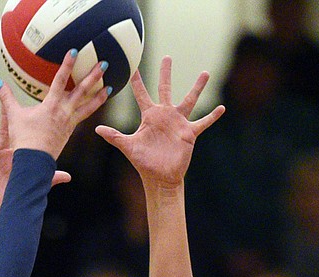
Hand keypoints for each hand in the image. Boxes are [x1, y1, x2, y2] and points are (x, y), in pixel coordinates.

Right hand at [0, 51, 109, 158]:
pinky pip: (84, 116)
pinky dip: (92, 108)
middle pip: (82, 90)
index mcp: (51, 105)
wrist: (34, 161)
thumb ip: (6, 97)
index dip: (67, 65)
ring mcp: (70, 122)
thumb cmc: (24, 139)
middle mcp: (64, 112)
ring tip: (109, 87)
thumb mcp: (13, 115)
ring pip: (88, 106)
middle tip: (104, 63)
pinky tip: (95, 104)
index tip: (74, 52)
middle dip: (93, 76)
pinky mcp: (71, 131)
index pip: (61, 80)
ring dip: (99, 95)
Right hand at [0, 113, 70, 234]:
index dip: (25, 123)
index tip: (29, 107)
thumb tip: (68, 176)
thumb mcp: (34, 186)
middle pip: (3, 132)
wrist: (8, 213)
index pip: (21, 135)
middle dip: (3, 117)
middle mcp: (3, 156)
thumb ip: (49, 178)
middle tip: (1, 98)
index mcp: (17, 157)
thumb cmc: (21, 198)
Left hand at [96, 57, 224, 188]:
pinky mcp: (189, 133)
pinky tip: (222, 108)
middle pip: (165, 88)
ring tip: (205, 73)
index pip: (141, 93)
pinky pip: (203, 122)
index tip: (133, 67)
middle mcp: (164, 115)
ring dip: (197, 87)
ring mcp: (178, 122)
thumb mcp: (128, 147)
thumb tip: (96, 130)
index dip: (136, 81)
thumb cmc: (144, 162)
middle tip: (167, 57)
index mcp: (149, 115)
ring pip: (189, 100)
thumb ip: (114, 136)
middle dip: (166, 73)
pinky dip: (212, 116)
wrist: (160, 177)